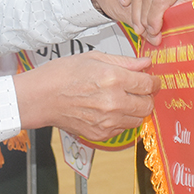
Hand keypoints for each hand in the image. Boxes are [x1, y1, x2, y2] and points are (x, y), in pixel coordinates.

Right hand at [14, 52, 154, 141]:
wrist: (40, 98)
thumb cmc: (62, 75)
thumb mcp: (94, 58)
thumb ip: (124, 62)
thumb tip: (145, 63)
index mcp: (113, 79)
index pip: (148, 84)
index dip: (153, 81)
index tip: (152, 80)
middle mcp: (113, 102)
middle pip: (147, 104)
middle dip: (147, 96)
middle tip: (139, 90)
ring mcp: (107, 122)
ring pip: (138, 119)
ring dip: (135, 110)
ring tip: (121, 99)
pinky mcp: (100, 135)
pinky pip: (122, 129)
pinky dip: (121, 120)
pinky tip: (109, 110)